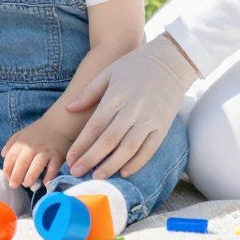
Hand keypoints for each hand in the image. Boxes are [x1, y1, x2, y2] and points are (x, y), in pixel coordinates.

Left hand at [2, 113, 74, 191]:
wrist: (58, 124)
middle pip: (22, 164)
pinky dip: (48, 177)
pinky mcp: (57, 157)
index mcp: (22, 142)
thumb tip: (3, 156)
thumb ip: (11, 144)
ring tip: (27, 184)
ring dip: (30, 178)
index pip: (11, 158)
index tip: (7, 178)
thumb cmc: (38, 132)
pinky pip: (52, 169)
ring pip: (36, 167)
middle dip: (16, 177)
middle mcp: (32, 147)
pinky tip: (44, 183)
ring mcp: (45, 152)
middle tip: (14, 185)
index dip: (7, 169)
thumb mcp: (21, 134)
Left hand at [63, 33, 196, 180]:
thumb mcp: (109, 72)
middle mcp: (132, 110)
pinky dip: (136, 163)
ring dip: (111, 165)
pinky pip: (149, 150)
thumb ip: (89, 92)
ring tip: (97, 178)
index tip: (69, 160)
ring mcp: (149, 120)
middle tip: (76, 173)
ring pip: (128, 148)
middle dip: (91, 159)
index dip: (81, 145)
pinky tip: (123, 172)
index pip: (95, 126)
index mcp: (116, 96)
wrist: (170, 61)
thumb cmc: (135, 66)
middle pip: (109, 140)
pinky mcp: (163, 127)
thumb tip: (69, 109)